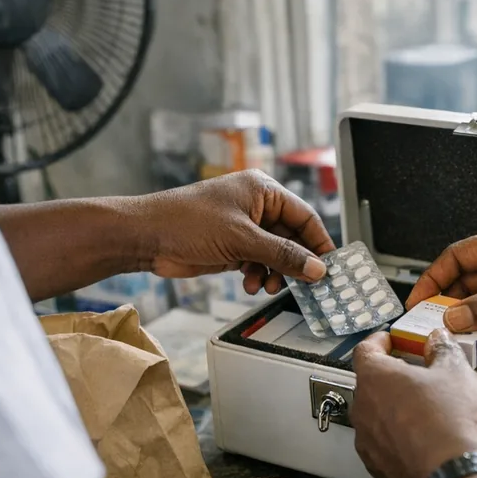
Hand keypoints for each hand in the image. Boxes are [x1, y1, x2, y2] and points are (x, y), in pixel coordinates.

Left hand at [136, 170, 334, 293]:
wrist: (146, 237)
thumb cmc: (186, 223)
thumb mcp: (242, 239)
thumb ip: (283, 255)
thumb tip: (317, 269)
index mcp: (263, 191)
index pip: (304, 216)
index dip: (318, 242)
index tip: (330, 267)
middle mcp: (256, 206)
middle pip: (291, 238)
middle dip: (294, 263)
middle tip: (305, 285)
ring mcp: (243, 227)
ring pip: (274, 254)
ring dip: (274, 272)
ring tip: (267, 286)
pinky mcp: (231, 245)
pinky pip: (257, 262)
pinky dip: (257, 275)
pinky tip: (249, 284)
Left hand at [351, 331, 476, 477]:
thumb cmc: (452, 426)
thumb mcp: (457, 372)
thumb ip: (443, 350)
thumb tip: (438, 340)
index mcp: (375, 379)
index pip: (365, 350)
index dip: (379, 342)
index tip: (388, 340)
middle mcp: (363, 411)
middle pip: (370, 385)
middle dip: (392, 378)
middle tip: (417, 375)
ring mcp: (369, 444)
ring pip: (376, 418)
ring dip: (395, 411)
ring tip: (426, 410)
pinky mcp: (380, 470)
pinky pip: (386, 446)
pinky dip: (400, 439)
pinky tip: (425, 440)